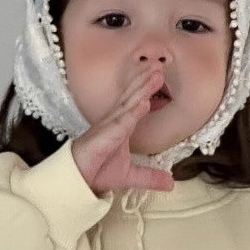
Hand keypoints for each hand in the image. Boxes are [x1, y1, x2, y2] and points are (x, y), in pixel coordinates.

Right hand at [71, 64, 176, 194]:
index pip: (135, 104)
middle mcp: (115, 122)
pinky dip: (132, 113)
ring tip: (155, 75)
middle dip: (145, 81)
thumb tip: (171, 183)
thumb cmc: (98, 172)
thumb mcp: (130, 175)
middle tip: (159, 65)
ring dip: (142, 89)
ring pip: (128, 105)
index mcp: (121, 127)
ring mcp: (109, 127)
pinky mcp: (104, 137)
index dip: (146, 89)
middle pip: (132, 97)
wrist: (78, 180)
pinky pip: (121, 123)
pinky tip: (144, 103)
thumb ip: (150, 176)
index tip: (158, 76)